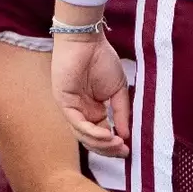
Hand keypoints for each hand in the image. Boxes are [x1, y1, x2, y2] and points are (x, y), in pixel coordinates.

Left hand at [51, 34, 131, 155]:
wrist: (87, 40)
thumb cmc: (102, 59)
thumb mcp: (118, 90)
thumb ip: (121, 112)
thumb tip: (125, 135)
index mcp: (93, 111)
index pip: (102, 135)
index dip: (114, 145)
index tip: (128, 150)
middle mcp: (81, 113)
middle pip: (91, 141)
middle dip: (108, 149)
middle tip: (123, 151)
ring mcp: (71, 109)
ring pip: (83, 136)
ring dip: (101, 143)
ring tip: (117, 143)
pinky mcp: (64, 103)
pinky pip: (76, 123)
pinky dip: (91, 132)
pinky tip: (106, 134)